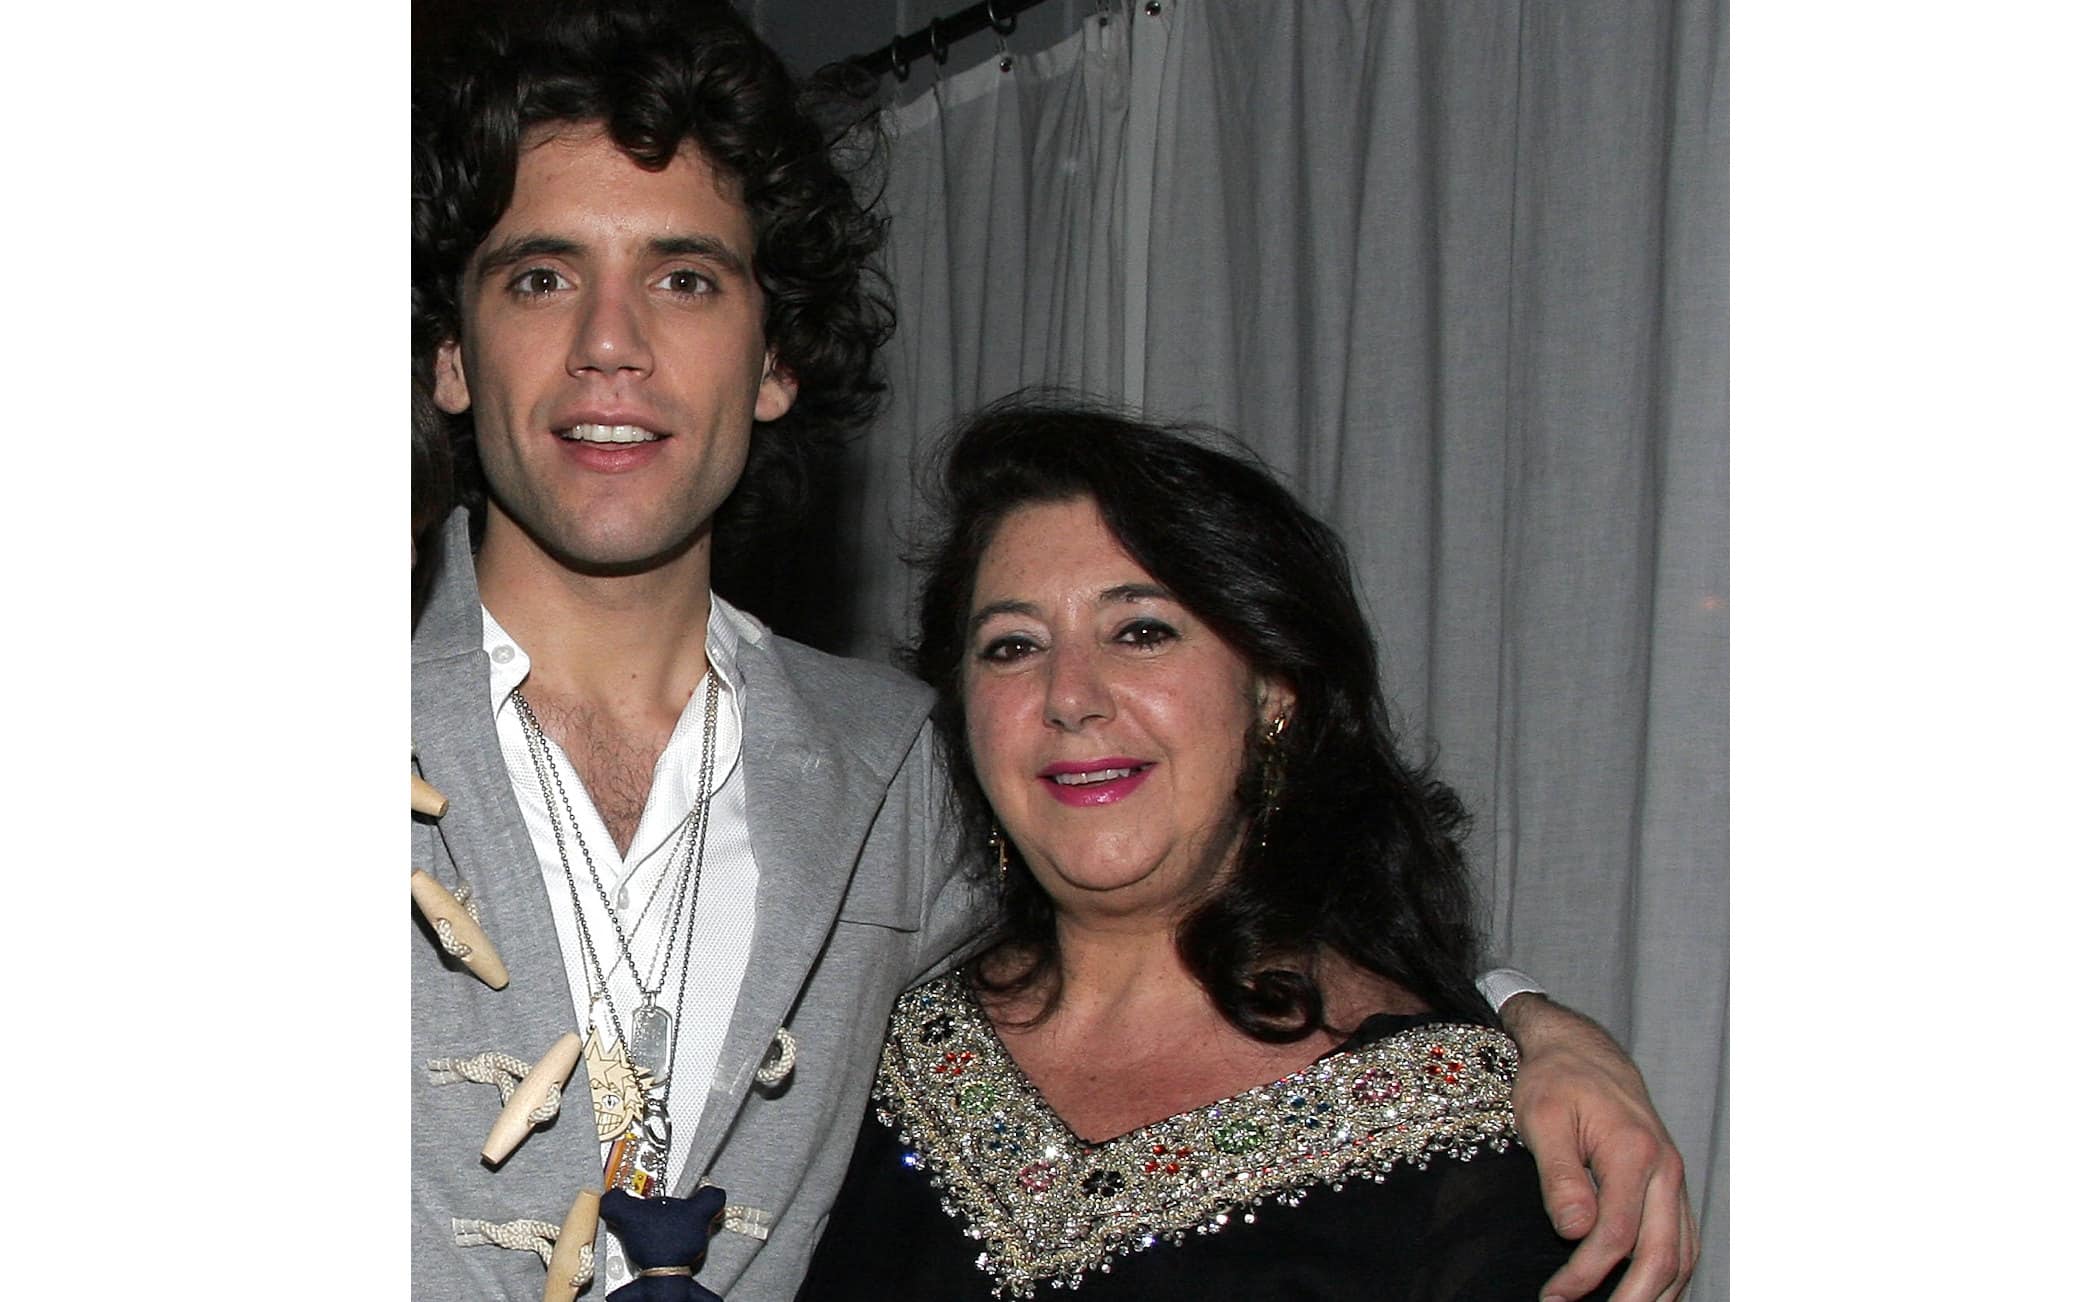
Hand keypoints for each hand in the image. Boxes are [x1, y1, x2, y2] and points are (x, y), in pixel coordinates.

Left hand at [1500, 994, 1697, 1301]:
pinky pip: (1683, 1239)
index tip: (1554, 1297)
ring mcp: (1674, 1177)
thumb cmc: (1555, 1080)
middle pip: (1662, 1254)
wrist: (1582, 1050)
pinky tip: (1651, 1293)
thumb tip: (1575, 1231)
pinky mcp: (1671, 1183)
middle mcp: (1665, 1168)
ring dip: (1659, 1294)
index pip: (1616, 1233)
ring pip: (1682, 1253)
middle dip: (1632, 1299)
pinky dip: (1672, 1273)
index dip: (1585, 1274)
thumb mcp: (1542, 1119)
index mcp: (1634, 1151)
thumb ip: (1560, 1176)